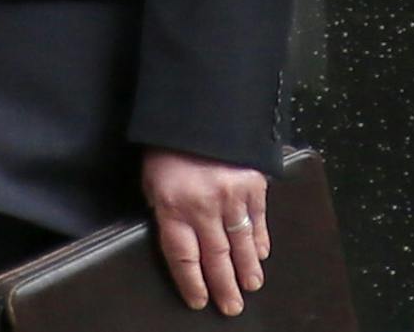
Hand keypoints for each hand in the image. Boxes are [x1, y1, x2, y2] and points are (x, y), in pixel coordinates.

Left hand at [144, 147, 268, 315]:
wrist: (201, 106)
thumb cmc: (169, 142)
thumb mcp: (152, 176)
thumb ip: (163, 207)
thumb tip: (176, 234)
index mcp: (173, 205)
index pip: (182, 256)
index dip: (191, 283)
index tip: (198, 300)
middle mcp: (204, 206)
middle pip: (216, 258)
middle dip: (224, 286)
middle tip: (232, 307)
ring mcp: (232, 197)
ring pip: (241, 244)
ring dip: (247, 269)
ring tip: (251, 286)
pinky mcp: (254, 185)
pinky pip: (259, 221)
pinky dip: (260, 240)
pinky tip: (261, 254)